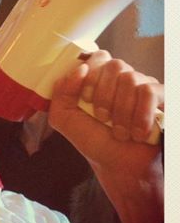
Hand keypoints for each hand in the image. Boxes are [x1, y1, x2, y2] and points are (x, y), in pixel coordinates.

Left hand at [48, 50, 163, 177]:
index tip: (86, 99)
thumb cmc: (93, 140)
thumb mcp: (64, 118)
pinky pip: (149, 92)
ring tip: (119, 131)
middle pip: (114, 65)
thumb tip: (79, 68)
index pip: (98, 57)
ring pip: (130, 79)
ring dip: (121, 111)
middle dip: (104, 96)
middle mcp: (122, 78)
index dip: (90, 76)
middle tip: (102, 118)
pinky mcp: (162, 98)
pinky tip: (137, 133)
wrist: (118, 165)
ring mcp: (143, 86)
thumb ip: (61, 92)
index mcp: (100, 78)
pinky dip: (140, 115)